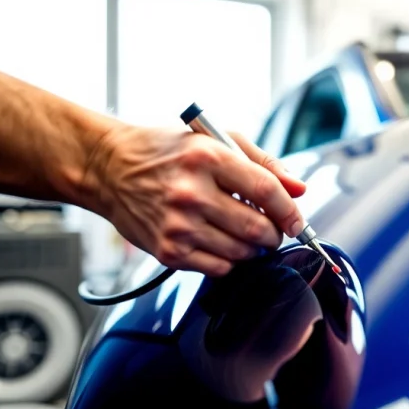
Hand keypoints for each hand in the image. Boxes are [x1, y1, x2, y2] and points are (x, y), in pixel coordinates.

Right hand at [86, 124, 307, 275]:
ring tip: (247, 235)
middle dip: (274, 234)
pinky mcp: (168, 250)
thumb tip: (299, 189)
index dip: (289, 210)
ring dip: (254, 249)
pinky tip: (222, 244)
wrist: (109, 168)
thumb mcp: (216, 140)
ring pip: (241, 252)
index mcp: (207, 157)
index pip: (266, 190)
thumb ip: (262, 163)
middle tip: (272, 230)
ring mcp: (178, 224)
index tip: (296, 220)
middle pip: (256, 227)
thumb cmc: (166, 152)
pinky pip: (218, 268)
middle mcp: (191, 192)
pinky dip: (230, 261)